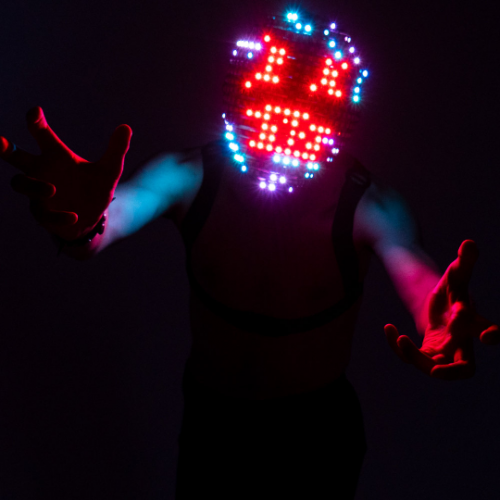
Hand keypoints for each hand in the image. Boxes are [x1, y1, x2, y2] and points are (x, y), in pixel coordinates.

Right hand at [0, 107, 131, 239]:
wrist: (96, 217)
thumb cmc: (97, 188)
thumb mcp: (110, 170)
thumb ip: (116, 150)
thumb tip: (126, 127)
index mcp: (55, 156)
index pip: (41, 134)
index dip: (35, 122)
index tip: (35, 112)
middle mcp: (42, 171)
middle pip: (15, 156)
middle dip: (4, 148)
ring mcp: (39, 193)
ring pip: (21, 184)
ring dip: (34, 186)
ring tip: (53, 189)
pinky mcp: (44, 214)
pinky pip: (44, 213)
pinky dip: (58, 215)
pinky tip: (73, 215)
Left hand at [384, 240, 498, 379]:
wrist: (439, 303)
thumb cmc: (452, 289)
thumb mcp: (455, 274)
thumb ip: (464, 261)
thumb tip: (469, 242)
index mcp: (472, 322)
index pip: (489, 331)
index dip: (491, 335)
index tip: (486, 335)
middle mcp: (460, 342)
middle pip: (465, 369)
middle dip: (452, 372)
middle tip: (435, 372)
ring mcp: (443, 351)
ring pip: (434, 368)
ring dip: (415, 358)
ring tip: (401, 338)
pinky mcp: (426, 353)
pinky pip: (412, 358)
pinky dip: (399, 348)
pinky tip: (390, 328)